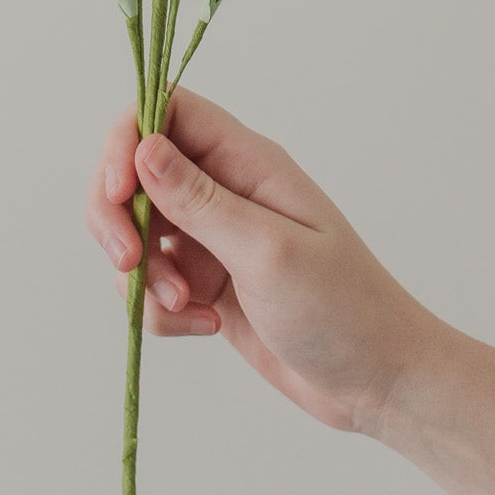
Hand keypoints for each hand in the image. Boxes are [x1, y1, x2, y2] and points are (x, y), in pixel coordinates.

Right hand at [84, 84, 442, 436]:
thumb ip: (200, 202)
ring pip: (137, 234)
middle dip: (116, 218)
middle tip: (128, 263)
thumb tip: (144, 146)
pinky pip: (153, 286)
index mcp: (247, 163)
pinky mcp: (208, 285)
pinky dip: (162, 311)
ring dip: (142, 276)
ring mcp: (214, 238)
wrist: (378, 381)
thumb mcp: (268, 252)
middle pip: (134, 172)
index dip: (127, 141)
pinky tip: (208, 327)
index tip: (115, 193)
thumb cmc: (343, 310)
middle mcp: (226, 190)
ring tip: (187, 307)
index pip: (166, 112)